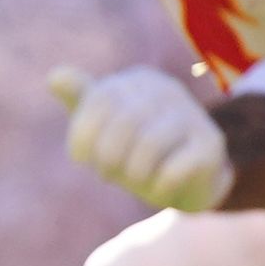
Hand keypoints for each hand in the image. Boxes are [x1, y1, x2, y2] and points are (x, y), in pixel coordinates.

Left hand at [50, 64, 233, 211]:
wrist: (187, 179)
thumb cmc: (133, 149)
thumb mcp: (103, 124)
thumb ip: (80, 99)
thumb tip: (54, 76)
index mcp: (138, 80)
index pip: (100, 98)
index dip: (83, 134)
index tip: (81, 159)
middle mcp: (168, 89)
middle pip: (124, 122)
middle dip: (108, 157)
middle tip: (106, 175)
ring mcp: (193, 115)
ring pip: (150, 145)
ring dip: (133, 174)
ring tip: (133, 181)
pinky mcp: (210, 144)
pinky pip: (174, 169)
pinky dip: (158, 187)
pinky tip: (159, 189)